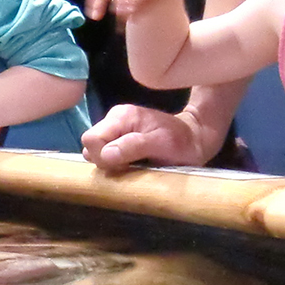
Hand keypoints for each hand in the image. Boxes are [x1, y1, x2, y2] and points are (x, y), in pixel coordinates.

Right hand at [81, 102, 223, 170]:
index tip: (123, 166)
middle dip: (105, 161)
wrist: (194, 139)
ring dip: (111, 164)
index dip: (102, 157)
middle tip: (130, 167)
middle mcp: (114, 119)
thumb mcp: (162, 144)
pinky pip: (105, 154)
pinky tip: (131, 164)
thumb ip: (133, 146)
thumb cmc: (181, 142)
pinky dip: (115, 163)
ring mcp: (115, 129)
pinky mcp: (119, 139)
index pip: (91, 139)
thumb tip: (105, 155)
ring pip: (96, 152)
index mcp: (121, 116)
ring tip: (133, 165)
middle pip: (90, 145)